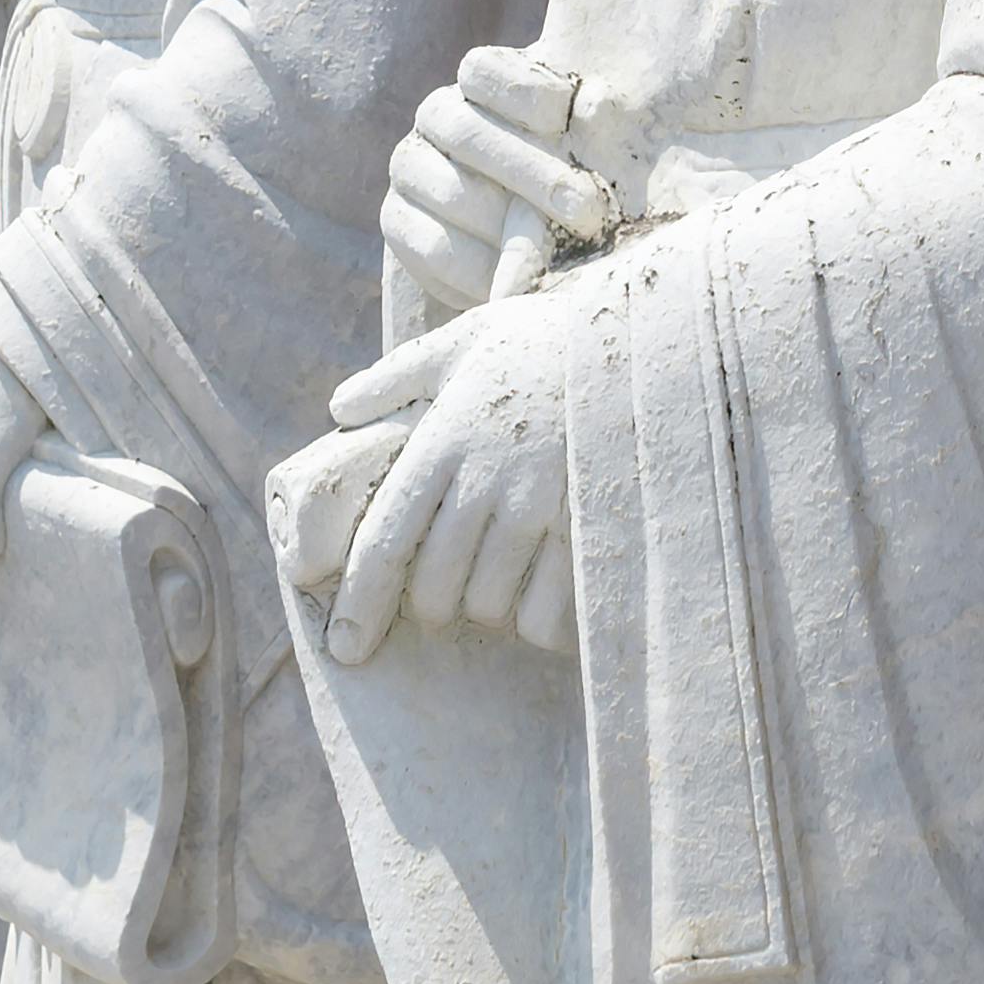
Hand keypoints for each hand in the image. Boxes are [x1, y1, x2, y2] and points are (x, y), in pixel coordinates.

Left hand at [281, 296, 577, 664]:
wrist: (644, 334)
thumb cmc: (544, 341)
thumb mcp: (464, 341)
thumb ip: (397, 376)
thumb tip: (339, 407)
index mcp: (443, 440)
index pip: (384, 544)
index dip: (358, 607)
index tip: (344, 649)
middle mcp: (485, 479)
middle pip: (434, 588)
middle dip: (430, 603)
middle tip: (444, 588)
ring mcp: (540, 505)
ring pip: (487, 602)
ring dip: (483, 605)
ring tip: (497, 578)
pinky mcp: (588, 522)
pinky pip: (545, 609)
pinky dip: (535, 617)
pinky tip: (539, 593)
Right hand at [379, 51, 612, 318]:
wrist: (524, 230)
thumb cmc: (569, 166)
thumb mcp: (584, 139)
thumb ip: (590, 117)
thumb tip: (597, 105)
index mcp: (479, 81)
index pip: (483, 69)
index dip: (522, 91)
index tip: (565, 122)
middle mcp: (436, 116)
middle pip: (468, 133)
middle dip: (534, 174)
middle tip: (588, 210)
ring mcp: (411, 168)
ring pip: (451, 193)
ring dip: (510, 227)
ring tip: (562, 251)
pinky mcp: (398, 222)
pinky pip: (434, 248)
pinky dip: (482, 268)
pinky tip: (521, 279)